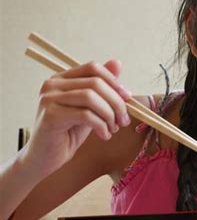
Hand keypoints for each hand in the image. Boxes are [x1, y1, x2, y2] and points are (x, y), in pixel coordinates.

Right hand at [23, 59, 131, 176]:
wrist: (45, 158)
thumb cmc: (69, 133)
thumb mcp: (90, 108)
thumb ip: (102, 88)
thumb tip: (117, 62)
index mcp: (62, 78)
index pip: (93, 68)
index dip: (114, 81)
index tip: (128, 98)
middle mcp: (52, 84)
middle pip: (95, 83)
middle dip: (116, 102)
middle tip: (124, 120)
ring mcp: (49, 98)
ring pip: (91, 97)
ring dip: (110, 115)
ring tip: (114, 128)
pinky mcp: (50, 115)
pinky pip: (85, 115)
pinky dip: (101, 125)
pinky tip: (104, 135)